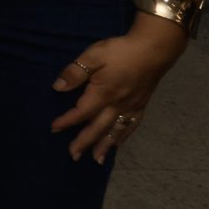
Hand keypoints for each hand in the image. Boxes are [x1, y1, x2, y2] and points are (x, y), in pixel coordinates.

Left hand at [51, 16, 186, 162]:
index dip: (67, 121)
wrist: (154, 49)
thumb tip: (58, 88)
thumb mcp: (93, 55)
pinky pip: (131, 126)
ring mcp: (131, 107)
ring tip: (95, 159)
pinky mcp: (142, 105)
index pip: (81, 113)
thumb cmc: (121, 51)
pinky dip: (123, 137)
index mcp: (103, 94)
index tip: (54, 128)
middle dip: (84, 142)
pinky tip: (118, 143)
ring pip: (116, 131)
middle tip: (73, 156)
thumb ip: (76, 72)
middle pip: (98, 128)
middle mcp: (117, 105)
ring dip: (104, 146)